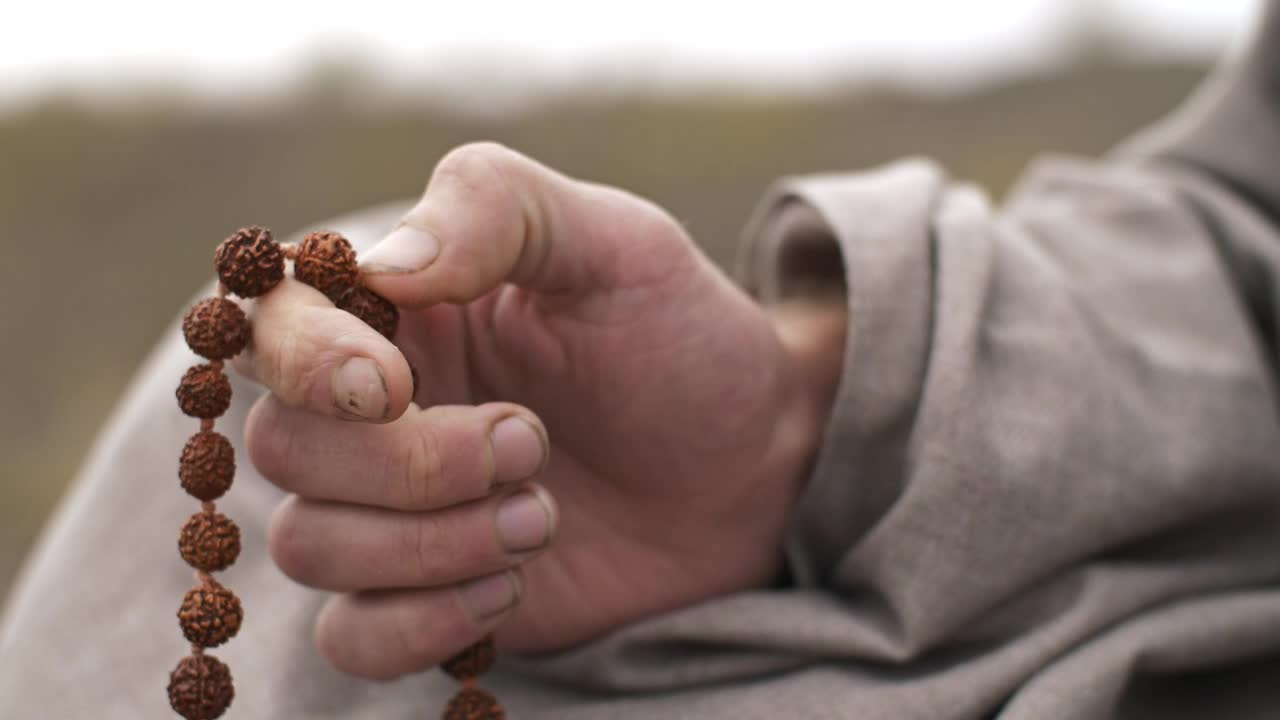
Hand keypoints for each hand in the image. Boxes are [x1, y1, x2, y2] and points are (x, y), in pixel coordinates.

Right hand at [238, 142, 839, 679]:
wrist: (753, 465)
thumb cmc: (681, 339)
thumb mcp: (616, 243)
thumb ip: (498, 209)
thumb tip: (379, 266)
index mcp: (399, 309)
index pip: (271, 324)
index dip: (308, 361)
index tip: (395, 384)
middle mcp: (375, 408)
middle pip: (287, 446)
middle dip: (411, 463)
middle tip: (534, 442)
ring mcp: (393, 509)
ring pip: (310, 545)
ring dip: (432, 543)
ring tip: (545, 516)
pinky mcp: (425, 595)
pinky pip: (353, 637)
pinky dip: (422, 623)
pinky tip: (512, 587)